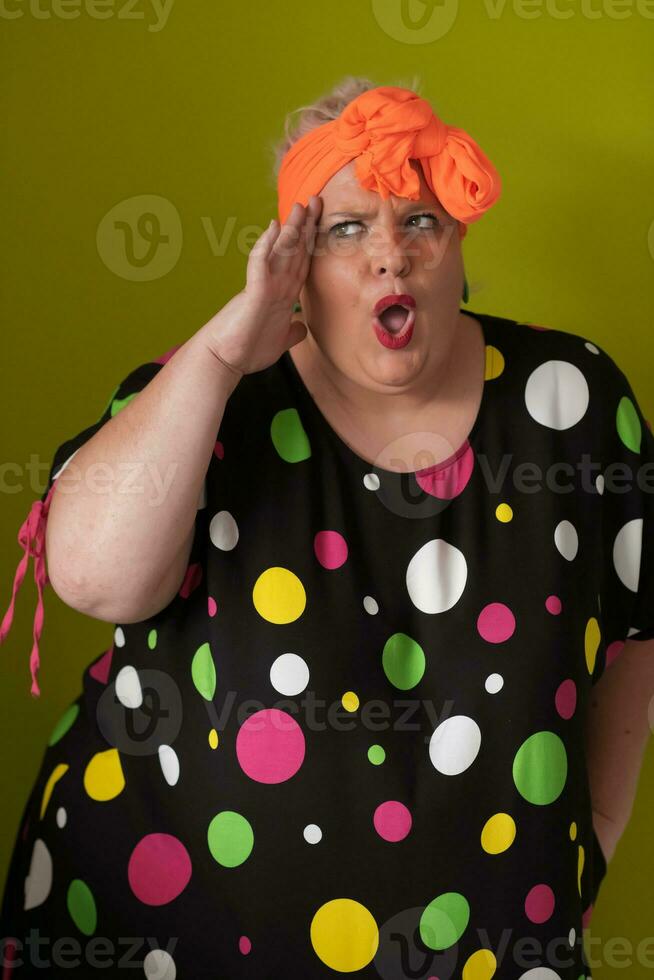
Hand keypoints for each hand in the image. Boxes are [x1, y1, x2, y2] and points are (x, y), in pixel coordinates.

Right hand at [198, 195, 321, 377]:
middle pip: (295, 252)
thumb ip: (291, 331)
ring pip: (281, 253)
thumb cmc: (247, 351)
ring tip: (301, 206)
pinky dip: (266, 245)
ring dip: (292, 229)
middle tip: (317, 201)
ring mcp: (264, 287)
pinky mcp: (254, 293)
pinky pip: (260, 265)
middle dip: (307, 228)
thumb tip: (301, 327)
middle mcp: (275, 286)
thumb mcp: (279, 342)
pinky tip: (273, 228)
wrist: (224, 361)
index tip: (320, 224)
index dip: (312, 244)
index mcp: (282, 295)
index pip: (301, 264)